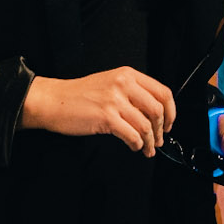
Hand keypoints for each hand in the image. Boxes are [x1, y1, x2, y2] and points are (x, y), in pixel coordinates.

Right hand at [19, 67, 175, 155]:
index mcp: (127, 75)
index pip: (162, 92)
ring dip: (149, 142)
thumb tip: (153, 114)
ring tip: (147, 149)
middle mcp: (123, 84)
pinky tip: (133, 146)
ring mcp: (114, 100)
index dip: (171, 112)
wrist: (53, 101)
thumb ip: (131, 93)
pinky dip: (137, 144)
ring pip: (146, 125)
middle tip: (158, 140)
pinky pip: (132, 135)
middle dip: (161, 129)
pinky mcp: (106, 117)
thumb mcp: (109, 83)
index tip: (168, 124)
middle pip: (157, 110)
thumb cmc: (78, 95)